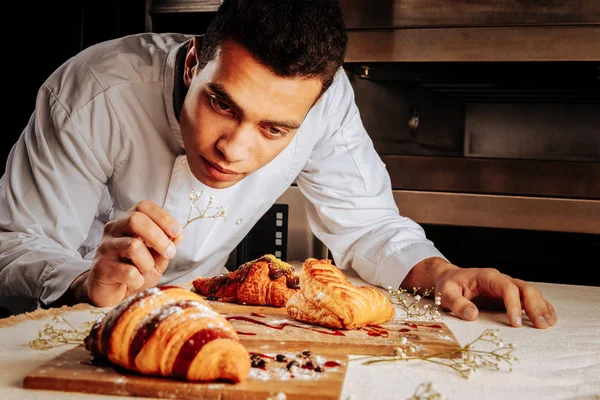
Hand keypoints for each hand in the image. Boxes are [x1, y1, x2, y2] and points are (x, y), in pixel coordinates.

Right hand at [83, 200, 182, 306]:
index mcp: (127, 222)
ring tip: (145, 272)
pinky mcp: (101, 267)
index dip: (163, 217)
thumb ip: (167, 245)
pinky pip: (128, 272)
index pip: (143, 207)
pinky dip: (138, 280)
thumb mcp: (156, 258)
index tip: (177, 232)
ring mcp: (105, 248)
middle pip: (135, 220)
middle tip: (170, 253)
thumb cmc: (135, 272)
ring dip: (148, 263)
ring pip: (133, 246)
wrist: (112, 296)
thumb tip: (178, 234)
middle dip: (158, 237)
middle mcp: (113, 230)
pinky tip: (134, 283)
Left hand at [402, 257, 557, 328]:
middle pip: (524, 288)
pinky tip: (549, 318)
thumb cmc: (447, 286)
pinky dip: (540, 307)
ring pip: (530, 292)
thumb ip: (456, 303)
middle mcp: (500, 279)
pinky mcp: (509, 294)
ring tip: (549, 324)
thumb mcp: (446, 293)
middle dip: (535, 306)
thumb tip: (471, 315)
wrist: (448, 278)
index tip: (516, 324)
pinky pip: (528, 298)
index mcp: (486, 276)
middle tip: (542, 326)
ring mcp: (506, 286)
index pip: (507, 288)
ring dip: (541, 307)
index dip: (514, 305)